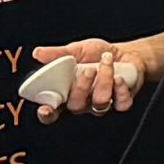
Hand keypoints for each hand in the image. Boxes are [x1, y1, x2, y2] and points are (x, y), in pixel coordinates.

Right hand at [31, 32, 163, 117]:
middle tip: (89, 69)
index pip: (52, 110)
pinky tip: (120, 77)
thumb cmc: (96, 54)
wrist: (125, 53)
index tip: (45, 109)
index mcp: (66, 92)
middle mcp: (83, 102)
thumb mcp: (76, 50)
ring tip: (106, 62)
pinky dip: (121, 89)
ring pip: (99, 103)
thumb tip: (38, 53)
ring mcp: (102, 104)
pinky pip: (121, 104)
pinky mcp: (121, 102)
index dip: (46, 113)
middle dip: (81, 87)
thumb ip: (58, 54)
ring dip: (104, 81)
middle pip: (75, 106)